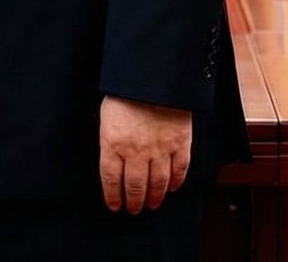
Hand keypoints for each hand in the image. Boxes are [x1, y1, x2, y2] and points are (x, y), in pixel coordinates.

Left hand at [98, 95, 190, 213]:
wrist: (154, 78)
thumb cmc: (126, 92)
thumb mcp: (107, 115)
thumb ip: (110, 140)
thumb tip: (113, 160)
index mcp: (113, 144)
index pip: (111, 179)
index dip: (112, 196)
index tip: (114, 206)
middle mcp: (135, 152)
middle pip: (135, 186)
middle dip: (134, 201)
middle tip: (134, 210)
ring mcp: (159, 150)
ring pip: (157, 183)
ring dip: (155, 197)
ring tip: (152, 204)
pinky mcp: (179, 144)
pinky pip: (179, 170)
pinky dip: (176, 182)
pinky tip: (172, 188)